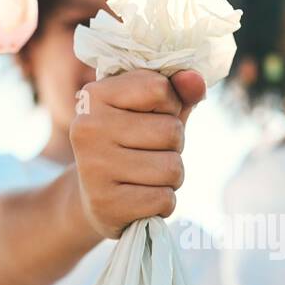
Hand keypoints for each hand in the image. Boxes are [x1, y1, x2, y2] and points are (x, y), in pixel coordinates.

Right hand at [69, 68, 206, 238]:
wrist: (96, 199)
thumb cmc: (131, 146)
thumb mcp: (151, 113)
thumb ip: (177, 93)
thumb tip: (196, 80)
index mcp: (95, 95)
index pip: (159, 88)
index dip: (170, 106)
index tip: (151, 118)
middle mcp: (88, 128)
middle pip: (171, 130)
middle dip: (173, 146)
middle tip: (149, 154)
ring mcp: (93, 167)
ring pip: (172, 168)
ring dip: (171, 177)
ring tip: (147, 177)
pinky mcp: (106, 204)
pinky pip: (164, 199)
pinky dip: (163, 202)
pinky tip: (141, 198)